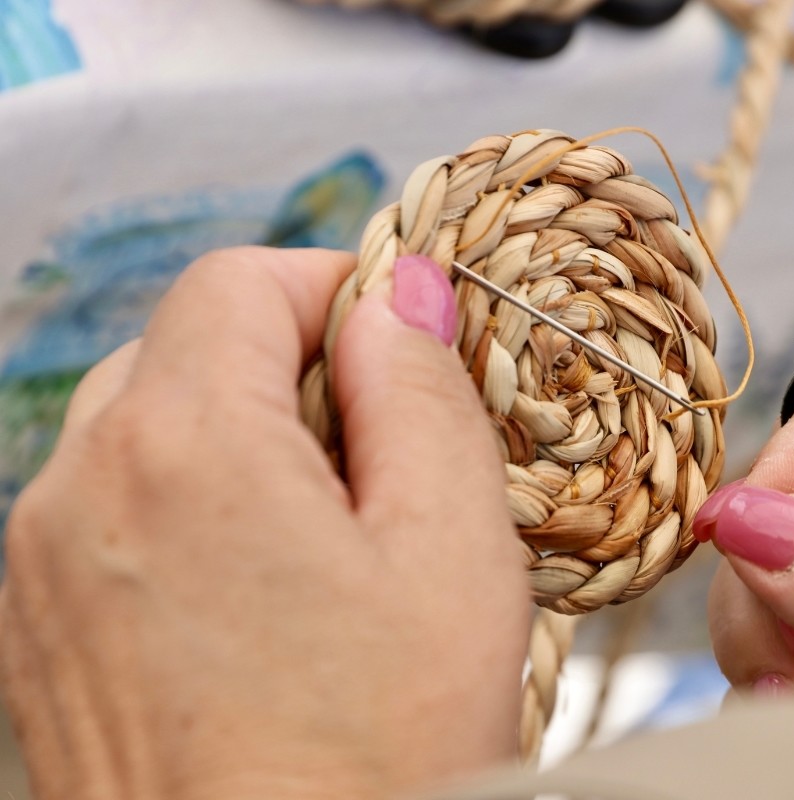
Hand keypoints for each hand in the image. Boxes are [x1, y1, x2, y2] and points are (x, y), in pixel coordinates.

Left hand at [0, 248, 529, 799]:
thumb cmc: (376, 756)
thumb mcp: (450, 549)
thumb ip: (421, 390)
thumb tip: (397, 288)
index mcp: (183, 446)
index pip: (238, 281)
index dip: (331, 290)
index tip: (397, 346)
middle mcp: (79, 491)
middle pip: (184, 350)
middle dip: (288, 371)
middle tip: (381, 460)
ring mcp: (39, 570)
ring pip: (144, 431)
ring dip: (239, 446)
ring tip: (326, 547)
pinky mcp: (35, 635)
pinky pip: (111, 517)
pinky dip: (188, 516)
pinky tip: (262, 606)